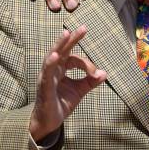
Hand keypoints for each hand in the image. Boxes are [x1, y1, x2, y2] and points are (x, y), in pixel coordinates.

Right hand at [29, 25, 106, 141]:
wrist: (49, 122)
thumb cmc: (61, 103)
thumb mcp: (79, 91)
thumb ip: (90, 81)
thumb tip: (104, 73)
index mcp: (61, 68)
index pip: (74, 58)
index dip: (86, 64)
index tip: (95, 74)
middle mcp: (53, 69)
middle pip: (62, 50)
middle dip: (72, 38)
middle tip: (84, 28)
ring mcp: (47, 76)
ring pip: (53, 57)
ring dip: (60, 45)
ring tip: (66, 34)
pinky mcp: (44, 86)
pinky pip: (46, 73)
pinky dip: (50, 63)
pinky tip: (55, 56)